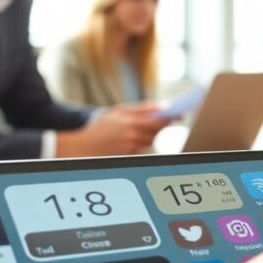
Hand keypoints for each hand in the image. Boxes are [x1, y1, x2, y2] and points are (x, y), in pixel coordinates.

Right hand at [56, 103, 170, 156]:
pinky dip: (140, 144)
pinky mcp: (128, 156)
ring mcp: (131, 146)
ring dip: (149, 135)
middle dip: (161, 126)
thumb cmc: (99, 128)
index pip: (158, 119)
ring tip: (135, 132)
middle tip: (164, 121)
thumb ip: (141, 109)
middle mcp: (132, 134)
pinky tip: (127, 141)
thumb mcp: (117, 112)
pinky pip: (141, 148)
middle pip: (157, 131)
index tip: (181, 115)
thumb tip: (162, 106)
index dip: (172, 117)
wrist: (81, 147)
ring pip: (150, 140)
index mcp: (130, 120)